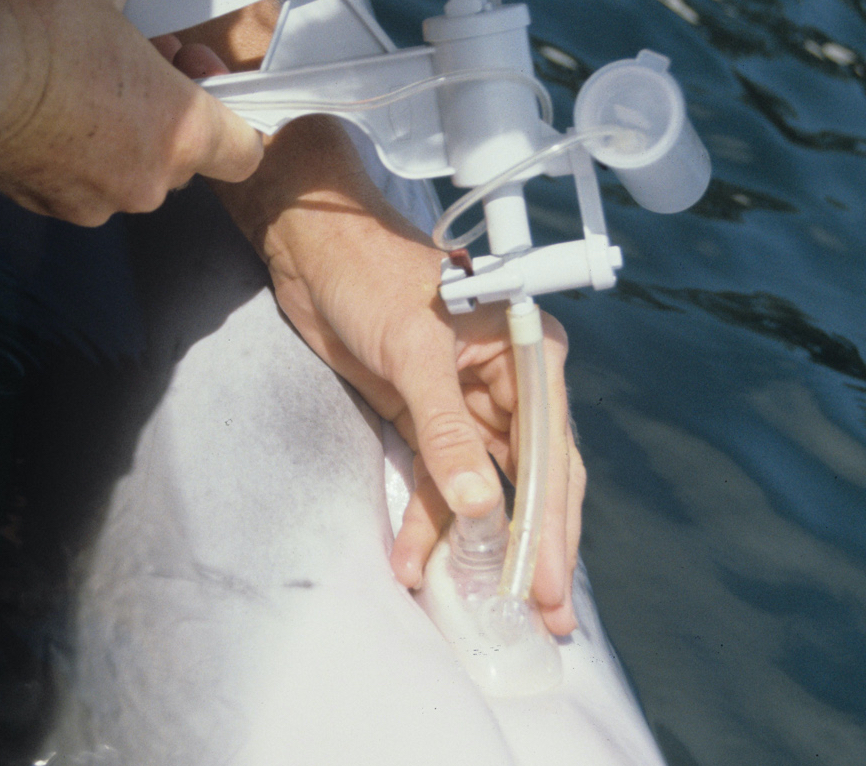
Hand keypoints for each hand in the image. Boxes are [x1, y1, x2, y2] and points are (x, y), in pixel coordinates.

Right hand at [0, 0, 262, 224]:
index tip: (205, 85)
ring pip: (132, 170)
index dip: (234, 119)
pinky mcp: (55, 208)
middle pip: (183, 155)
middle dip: (165, 111)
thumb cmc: (33, 33)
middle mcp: (151, 180)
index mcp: (183, 132)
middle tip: (136, 66)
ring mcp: (102, 202)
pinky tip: (48, 114)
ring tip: (84, 86)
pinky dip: (76, 155)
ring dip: (121, 135)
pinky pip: (85, 182)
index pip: (244, 152)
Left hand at [204, 102, 585, 635]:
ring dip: (472, 544)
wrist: (314, 254)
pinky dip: (427, 522)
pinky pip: (435, 482)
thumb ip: (446, 428)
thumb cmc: (374, 275)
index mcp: (525, 354)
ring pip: (482, 488)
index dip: (551, 519)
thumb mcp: (415, 349)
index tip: (546, 581)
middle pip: (528, 477)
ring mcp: (463, 406)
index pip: (550, 448)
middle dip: (530, 544)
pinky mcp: (423, 420)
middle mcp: (505, 384)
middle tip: (541, 612)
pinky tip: (418, 561)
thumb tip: (481, 504)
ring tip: (475, 605)